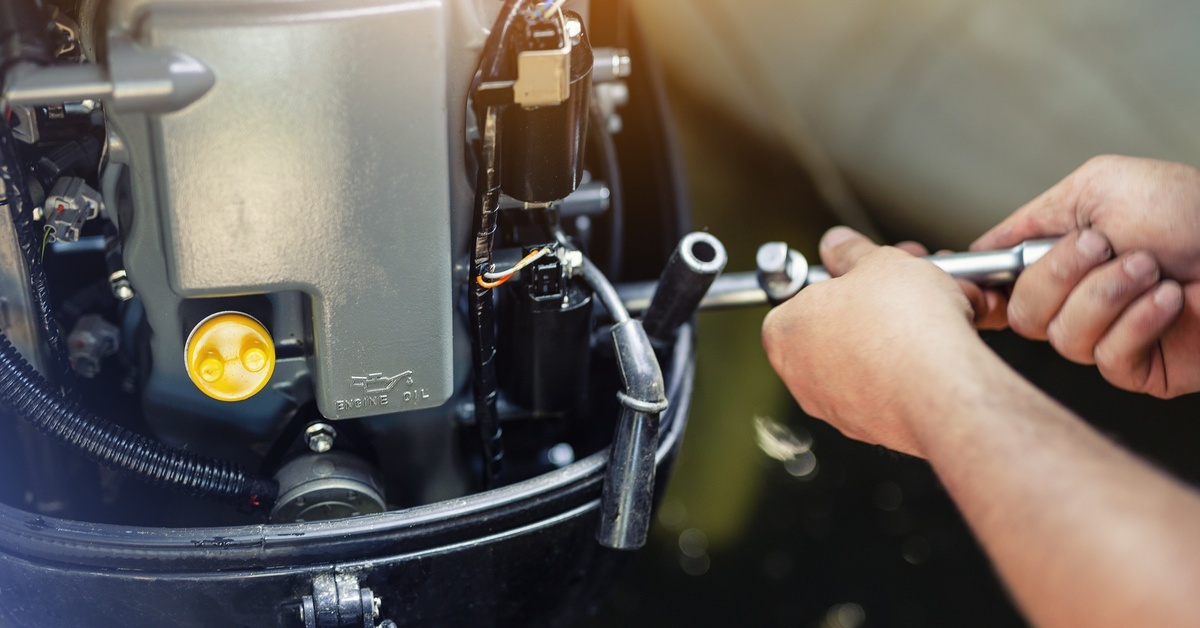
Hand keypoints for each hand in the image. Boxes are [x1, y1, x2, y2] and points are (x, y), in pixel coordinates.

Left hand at [762, 227, 1002, 456]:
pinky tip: (937, 348)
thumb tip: (838, 244)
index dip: (840, 280)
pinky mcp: (870, 426)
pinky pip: (888, 386)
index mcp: (785, 331)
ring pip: (866, 357)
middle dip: (874, 303)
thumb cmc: (904, 326)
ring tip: (930, 312)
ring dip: (896, 332)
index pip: (801, 297)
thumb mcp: (877, 262)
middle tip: (904, 286)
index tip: (866, 273)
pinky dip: (910, 366)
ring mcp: (834, 405)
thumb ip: (851, 251)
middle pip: (837, 326)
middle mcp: (801, 375)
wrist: (943, 387)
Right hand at [973, 155, 1199, 396]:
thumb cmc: (1192, 210)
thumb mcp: (1099, 186)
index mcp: (1058, 256)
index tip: (971, 281)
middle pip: (1020, 314)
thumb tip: (979, 250)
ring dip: (1108, 294)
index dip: (977, 287)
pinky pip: (1106, 357)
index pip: (994, 283)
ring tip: (1151, 269)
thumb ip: (1031, 218)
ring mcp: (1105, 335)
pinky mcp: (1138, 368)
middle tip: (1106, 247)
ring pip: (1061, 337)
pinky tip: (1169, 299)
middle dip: (1061, 275)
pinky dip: (1139, 322)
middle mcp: (1075, 299)